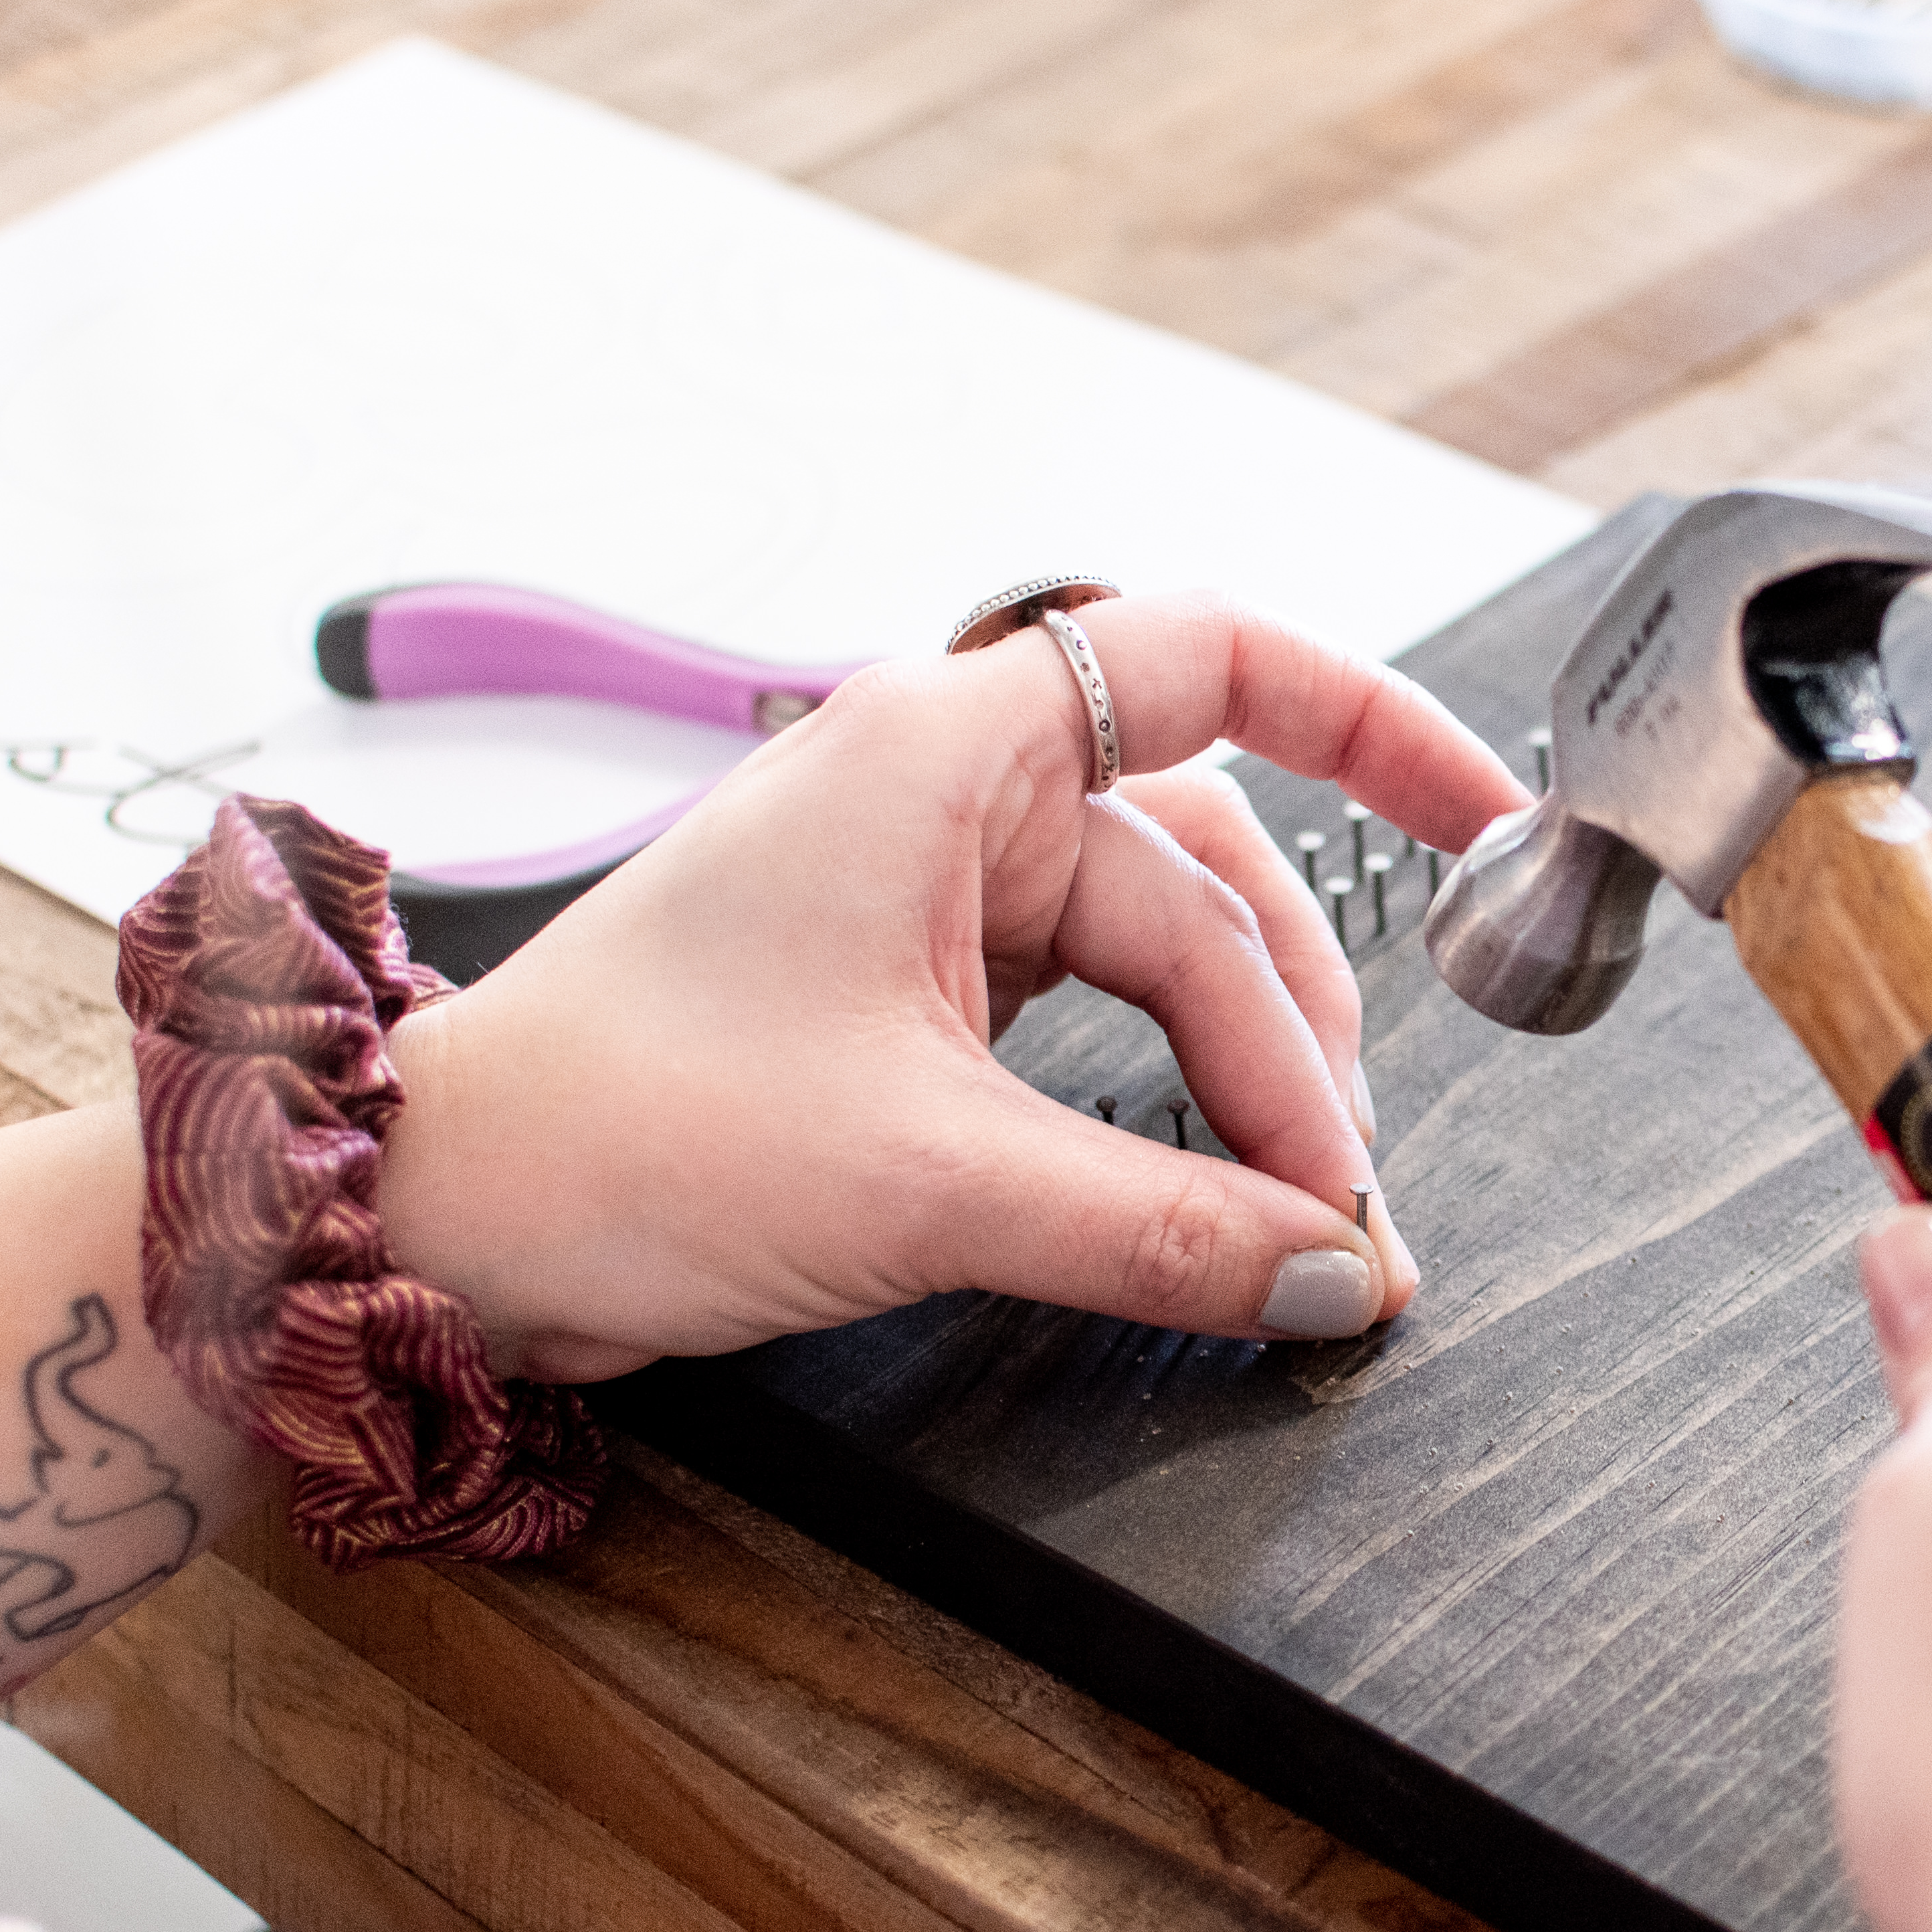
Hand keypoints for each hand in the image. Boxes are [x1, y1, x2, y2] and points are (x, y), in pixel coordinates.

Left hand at [372, 594, 1529, 1381]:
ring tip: (1292, 1209)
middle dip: (1293, 1030)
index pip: (1215, 664)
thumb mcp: (930, 1182)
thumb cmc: (621, 1134)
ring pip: (1154, 953)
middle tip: (1344, 1192)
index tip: (1488, 816)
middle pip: (1205, 870)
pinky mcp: (903, 984)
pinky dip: (1155, 1104)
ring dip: (1235, 1075)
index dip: (1375, 722)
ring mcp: (920, 886)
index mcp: (945, 748)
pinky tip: (1204, 1194)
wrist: (443, 1219)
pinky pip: (1083, 1019)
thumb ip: (1162, 1225)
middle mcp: (941, 788)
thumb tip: (1328, 1267)